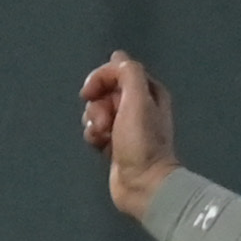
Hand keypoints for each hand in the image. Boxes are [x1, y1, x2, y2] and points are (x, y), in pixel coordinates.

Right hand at [80, 50, 178, 219]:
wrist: (142, 183)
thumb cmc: (142, 140)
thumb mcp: (138, 98)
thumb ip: (127, 73)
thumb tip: (116, 57)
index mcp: (148, 91)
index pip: (118, 69)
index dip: (102, 77)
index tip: (91, 91)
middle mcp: (138, 105)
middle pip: (104, 90)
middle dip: (97, 103)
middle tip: (105, 120)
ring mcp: (125, 125)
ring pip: (96, 110)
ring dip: (93, 121)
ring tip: (103, 136)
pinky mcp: (113, 143)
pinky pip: (94, 130)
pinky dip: (93, 135)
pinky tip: (99, 146)